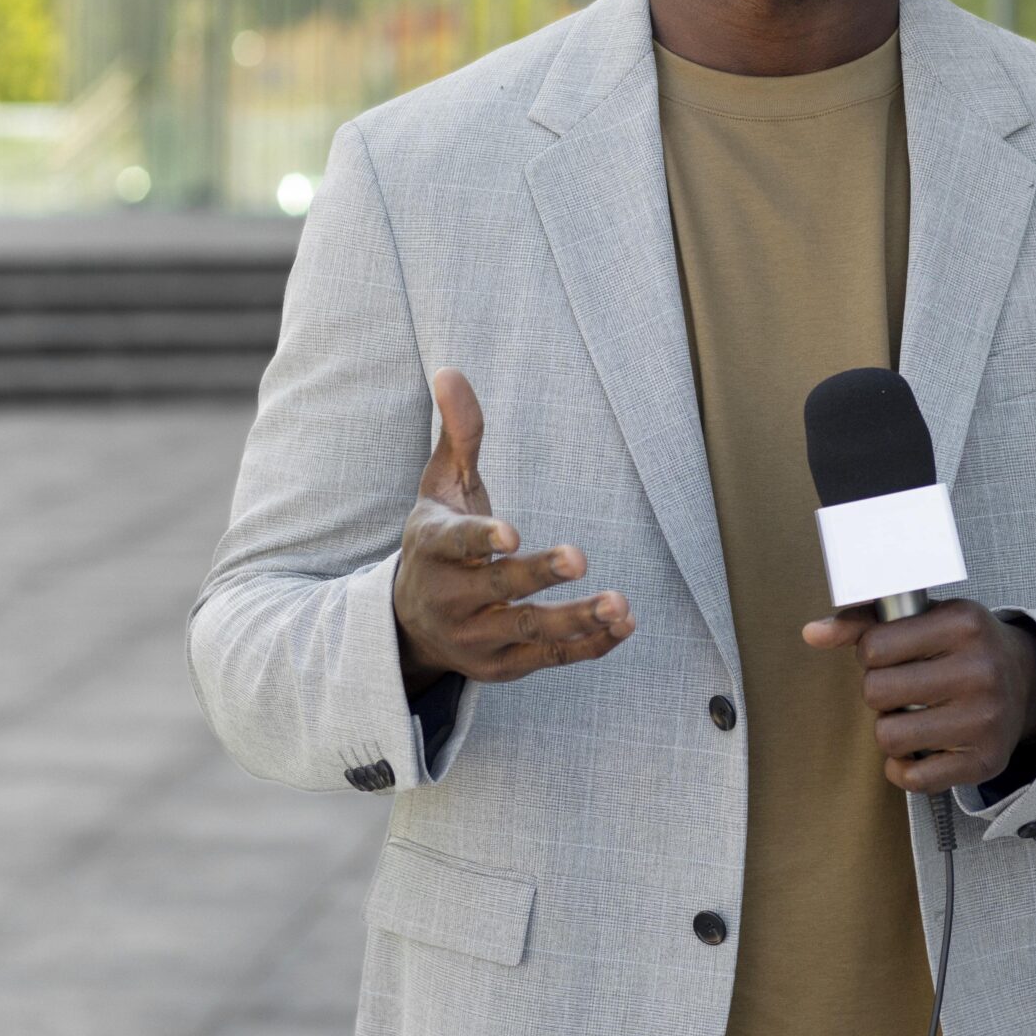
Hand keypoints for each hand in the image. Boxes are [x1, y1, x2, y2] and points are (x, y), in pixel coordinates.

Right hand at [393, 368, 634, 688]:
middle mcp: (451, 597)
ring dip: (576, 619)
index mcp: (433, 547)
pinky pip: (551, 658)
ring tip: (619, 603)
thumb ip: (458, 434)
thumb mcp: (441, 487)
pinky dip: (589, 645)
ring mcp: (478, 635)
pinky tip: (624, 625)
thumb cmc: (437, 541)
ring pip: (530, 630)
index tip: (511, 535)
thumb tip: (451, 371)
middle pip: (499, 588)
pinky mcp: (504, 664)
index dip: (482, 539)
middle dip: (539, 575)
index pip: (455, 543)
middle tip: (579, 556)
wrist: (411, 622)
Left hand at [800, 597, 1035, 793]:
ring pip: (889, 737)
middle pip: (876, 693)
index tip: (887, 655)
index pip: (874, 647)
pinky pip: (913, 777)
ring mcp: (986, 719)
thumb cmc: (960, 645)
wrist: (1027, 680)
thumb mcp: (923, 618)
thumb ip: (865, 623)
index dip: (870, 654)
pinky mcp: (985, 760)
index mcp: (962, 624)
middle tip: (901, 687)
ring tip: (912, 714)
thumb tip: (811, 632)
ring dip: (890, 728)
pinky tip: (919, 747)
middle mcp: (980, 670)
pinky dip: (903, 767)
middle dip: (879, 692)